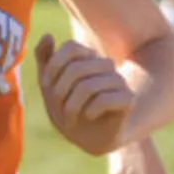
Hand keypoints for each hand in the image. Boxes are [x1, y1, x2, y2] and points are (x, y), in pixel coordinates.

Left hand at [34, 34, 135, 155]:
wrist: (91, 138)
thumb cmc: (70, 109)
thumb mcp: (50, 86)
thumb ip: (46, 60)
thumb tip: (47, 35)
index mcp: (88, 57)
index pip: (72, 47)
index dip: (54, 67)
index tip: (46, 87)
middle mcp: (105, 65)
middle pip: (77, 69)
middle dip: (60, 93)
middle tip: (58, 110)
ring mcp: (119, 81)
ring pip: (88, 87)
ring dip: (72, 107)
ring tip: (70, 119)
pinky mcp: (128, 99)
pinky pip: (104, 99)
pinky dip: (90, 111)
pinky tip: (89, 116)